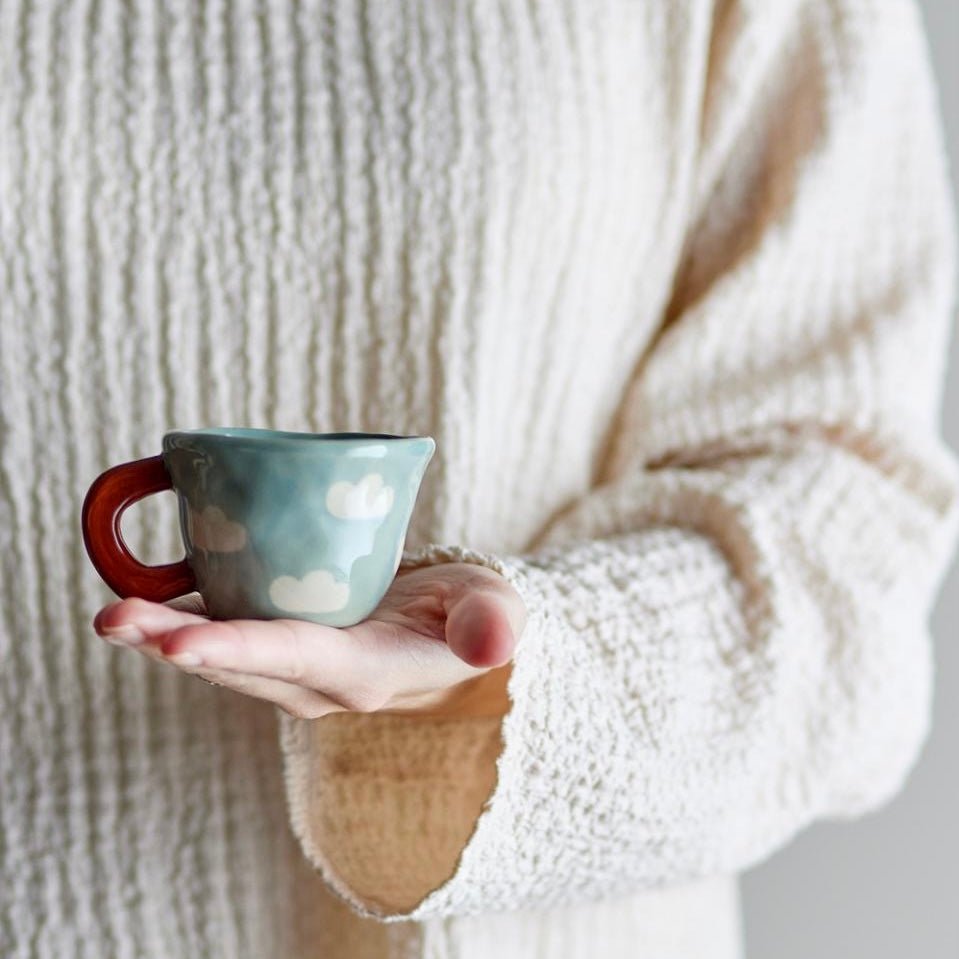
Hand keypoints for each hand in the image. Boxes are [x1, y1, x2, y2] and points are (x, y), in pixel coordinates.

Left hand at [92, 563, 526, 719]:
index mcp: (366, 671)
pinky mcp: (283, 650)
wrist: (449, 635)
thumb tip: (495, 643)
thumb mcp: (493, 609)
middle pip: (239, 664)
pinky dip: (183, 620)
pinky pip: (228, 637)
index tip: (179, 644)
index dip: (238, 650)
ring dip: (163, 636)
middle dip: (173, 643)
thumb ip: (490, 624)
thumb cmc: (471, 613)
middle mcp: (319, 683)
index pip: (296, 658)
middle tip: (112, 618)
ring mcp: (296, 672)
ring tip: (112, 612)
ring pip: (223, 656)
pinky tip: (144, 596)